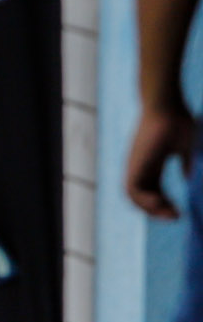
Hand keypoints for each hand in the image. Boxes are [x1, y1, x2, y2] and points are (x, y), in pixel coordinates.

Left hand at [127, 105, 194, 219]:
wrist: (166, 105)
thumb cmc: (178, 120)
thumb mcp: (186, 147)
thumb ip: (187, 163)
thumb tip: (189, 178)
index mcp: (153, 163)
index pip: (153, 189)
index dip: (165, 203)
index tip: (180, 212)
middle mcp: (141, 166)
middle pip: (143, 196)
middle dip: (158, 210)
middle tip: (176, 217)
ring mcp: (136, 164)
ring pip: (133, 196)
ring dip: (150, 209)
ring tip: (169, 214)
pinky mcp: (135, 163)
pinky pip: (132, 189)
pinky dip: (143, 201)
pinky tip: (160, 203)